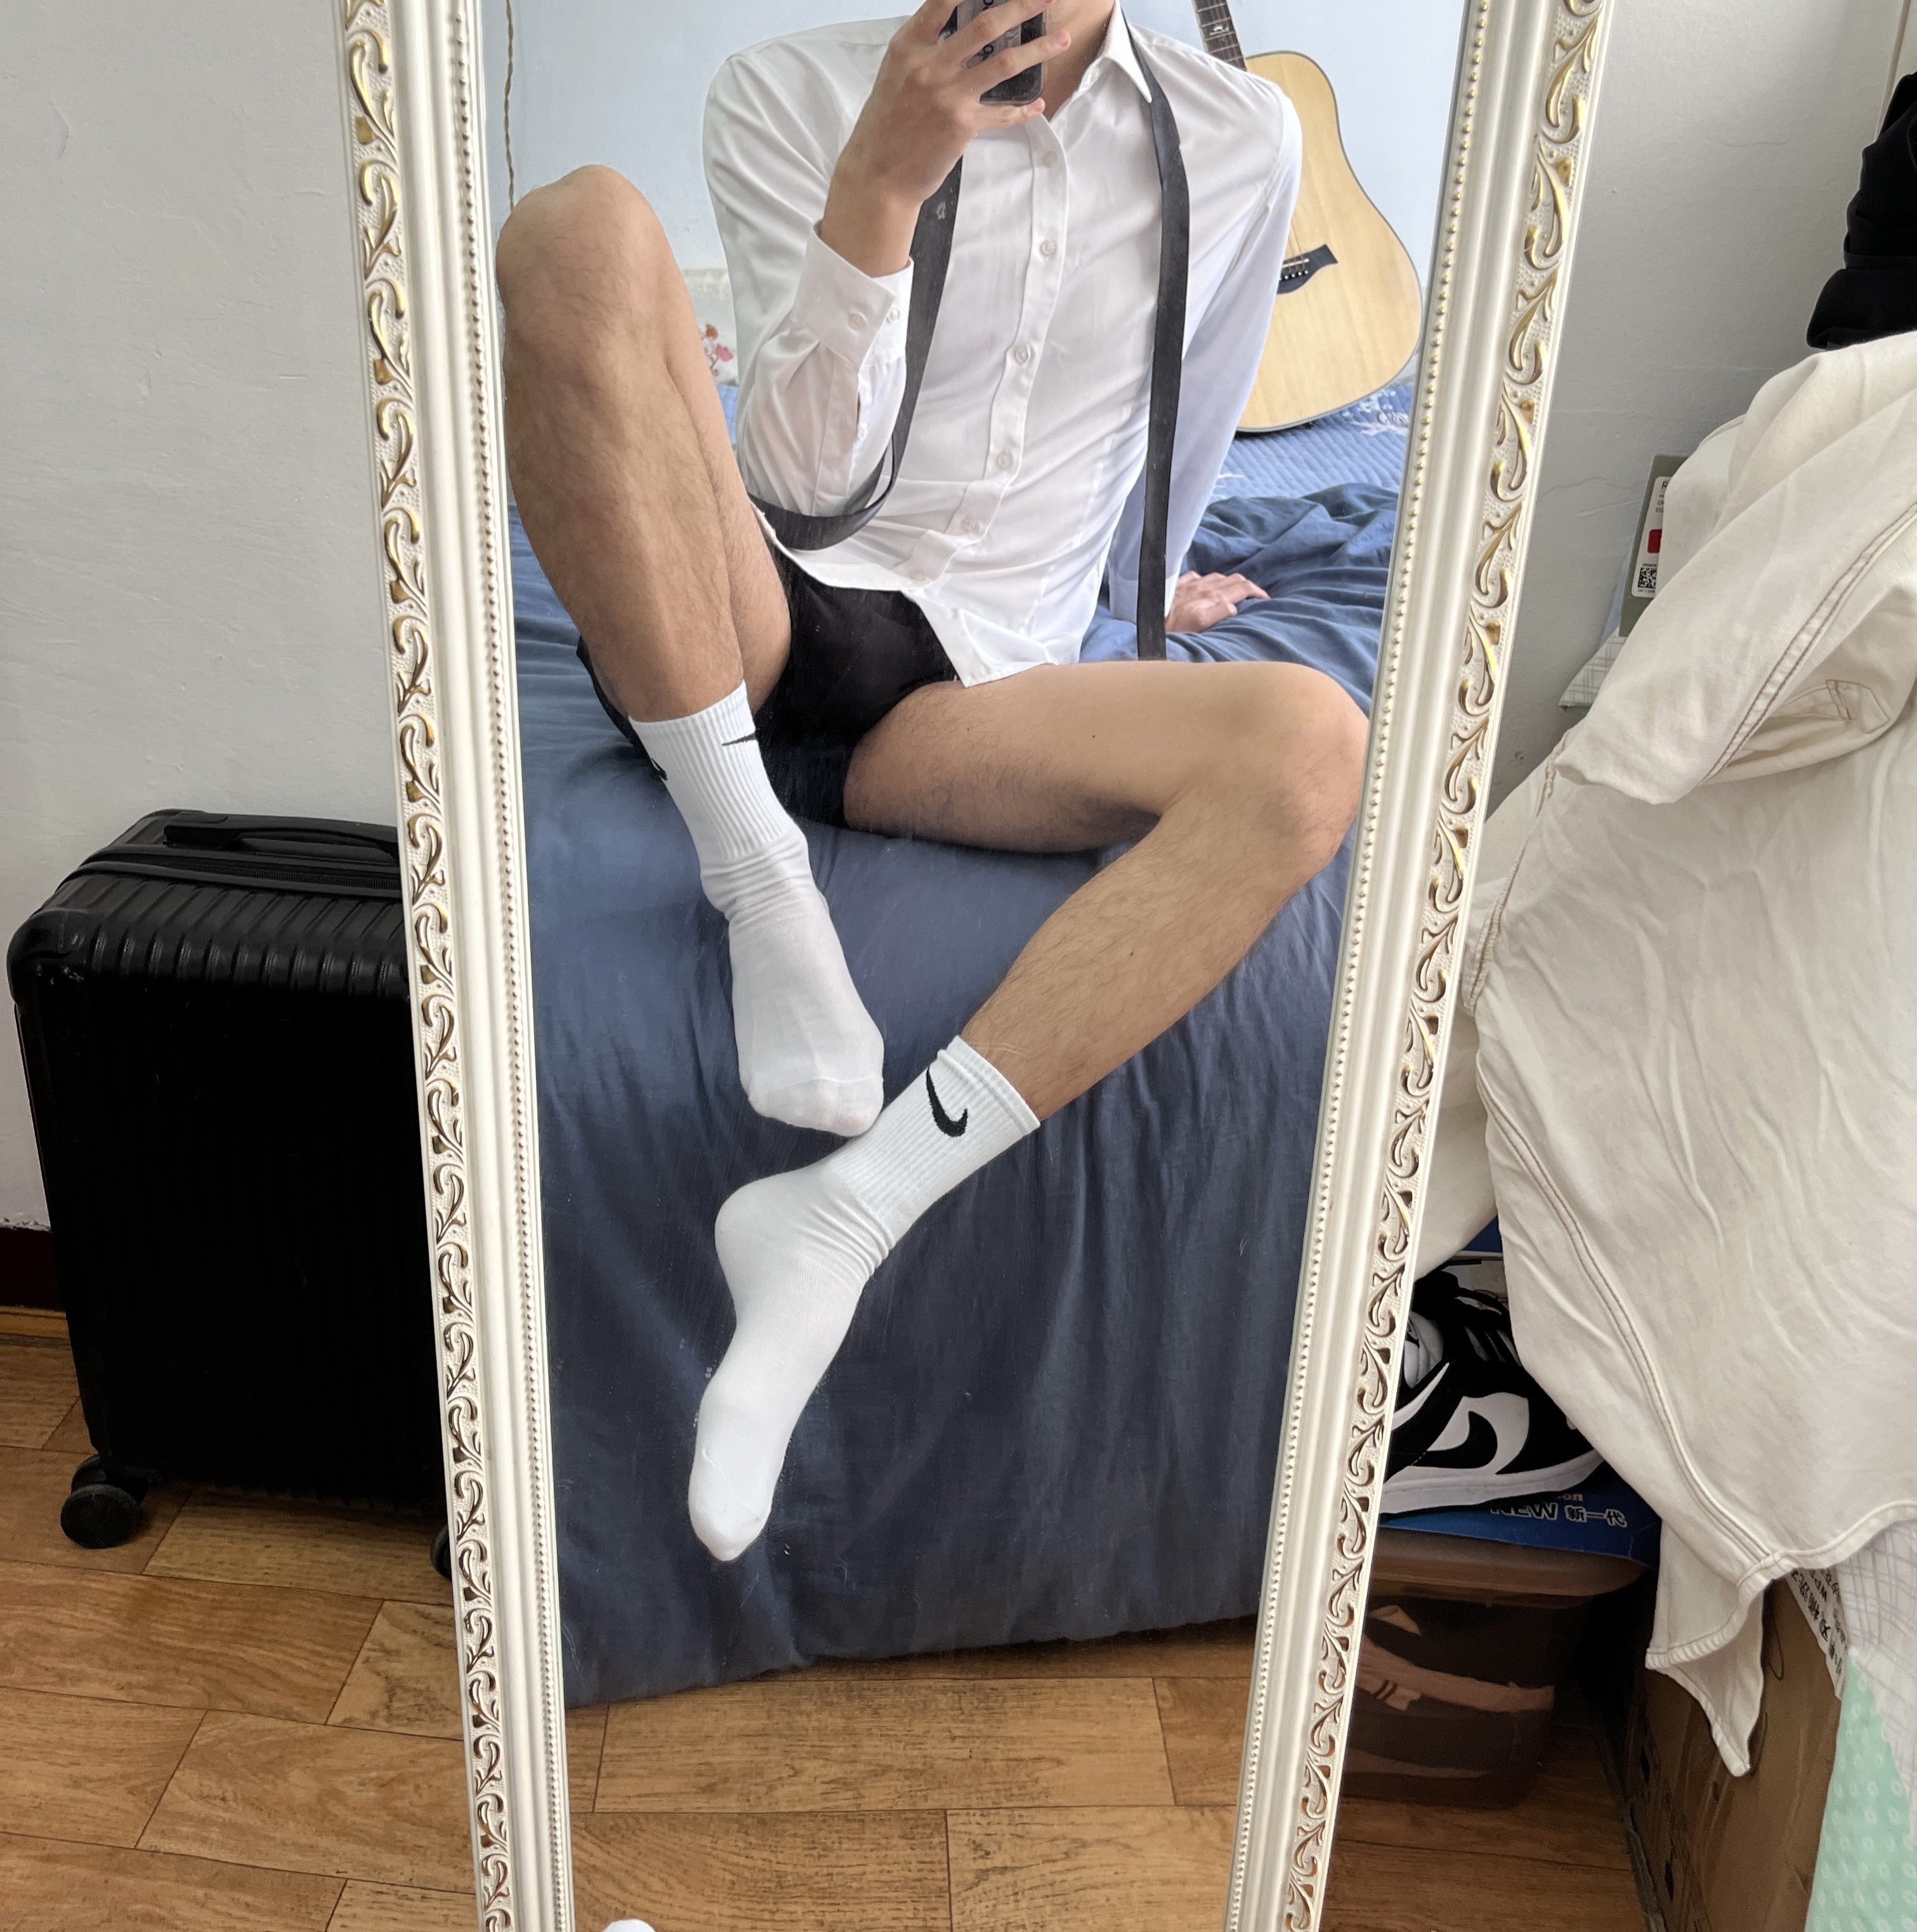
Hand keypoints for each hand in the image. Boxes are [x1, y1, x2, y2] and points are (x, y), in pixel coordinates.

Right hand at [821, 0, 1064, 276]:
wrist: (878, 176)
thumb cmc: (884, 127)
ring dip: (1038, 49)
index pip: (943, 1)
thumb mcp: (895, 75)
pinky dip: (1023, 109)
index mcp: (909, 47)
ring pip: (1004, 63)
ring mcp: (949, 94)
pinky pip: (1002, 112)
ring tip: (1061, 39)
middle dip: (1022, 6)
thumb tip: (952, 36)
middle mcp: (930, 65)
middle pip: (985, 25)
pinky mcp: (964, 124)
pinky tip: (1038, 104)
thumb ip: (924, 52)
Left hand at [1168, 572, 1268, 633]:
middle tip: (1255, 597)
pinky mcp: (1177, 585)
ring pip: (1218, 576)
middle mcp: (1203, 586)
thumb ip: (1219, 612)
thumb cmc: (1170, 628)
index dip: (1257, 593)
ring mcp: (1190, 584)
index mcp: (1212, 596)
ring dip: (1230, 582)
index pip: (1243, 587)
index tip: (1265, 601)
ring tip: (1235, 592)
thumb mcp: (1198, 624)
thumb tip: (1235, 606)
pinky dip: (1208, 580)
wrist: (1143, 619)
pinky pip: (1197, 576)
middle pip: (1233, 579)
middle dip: (1248, 586)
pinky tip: (1205, 586)